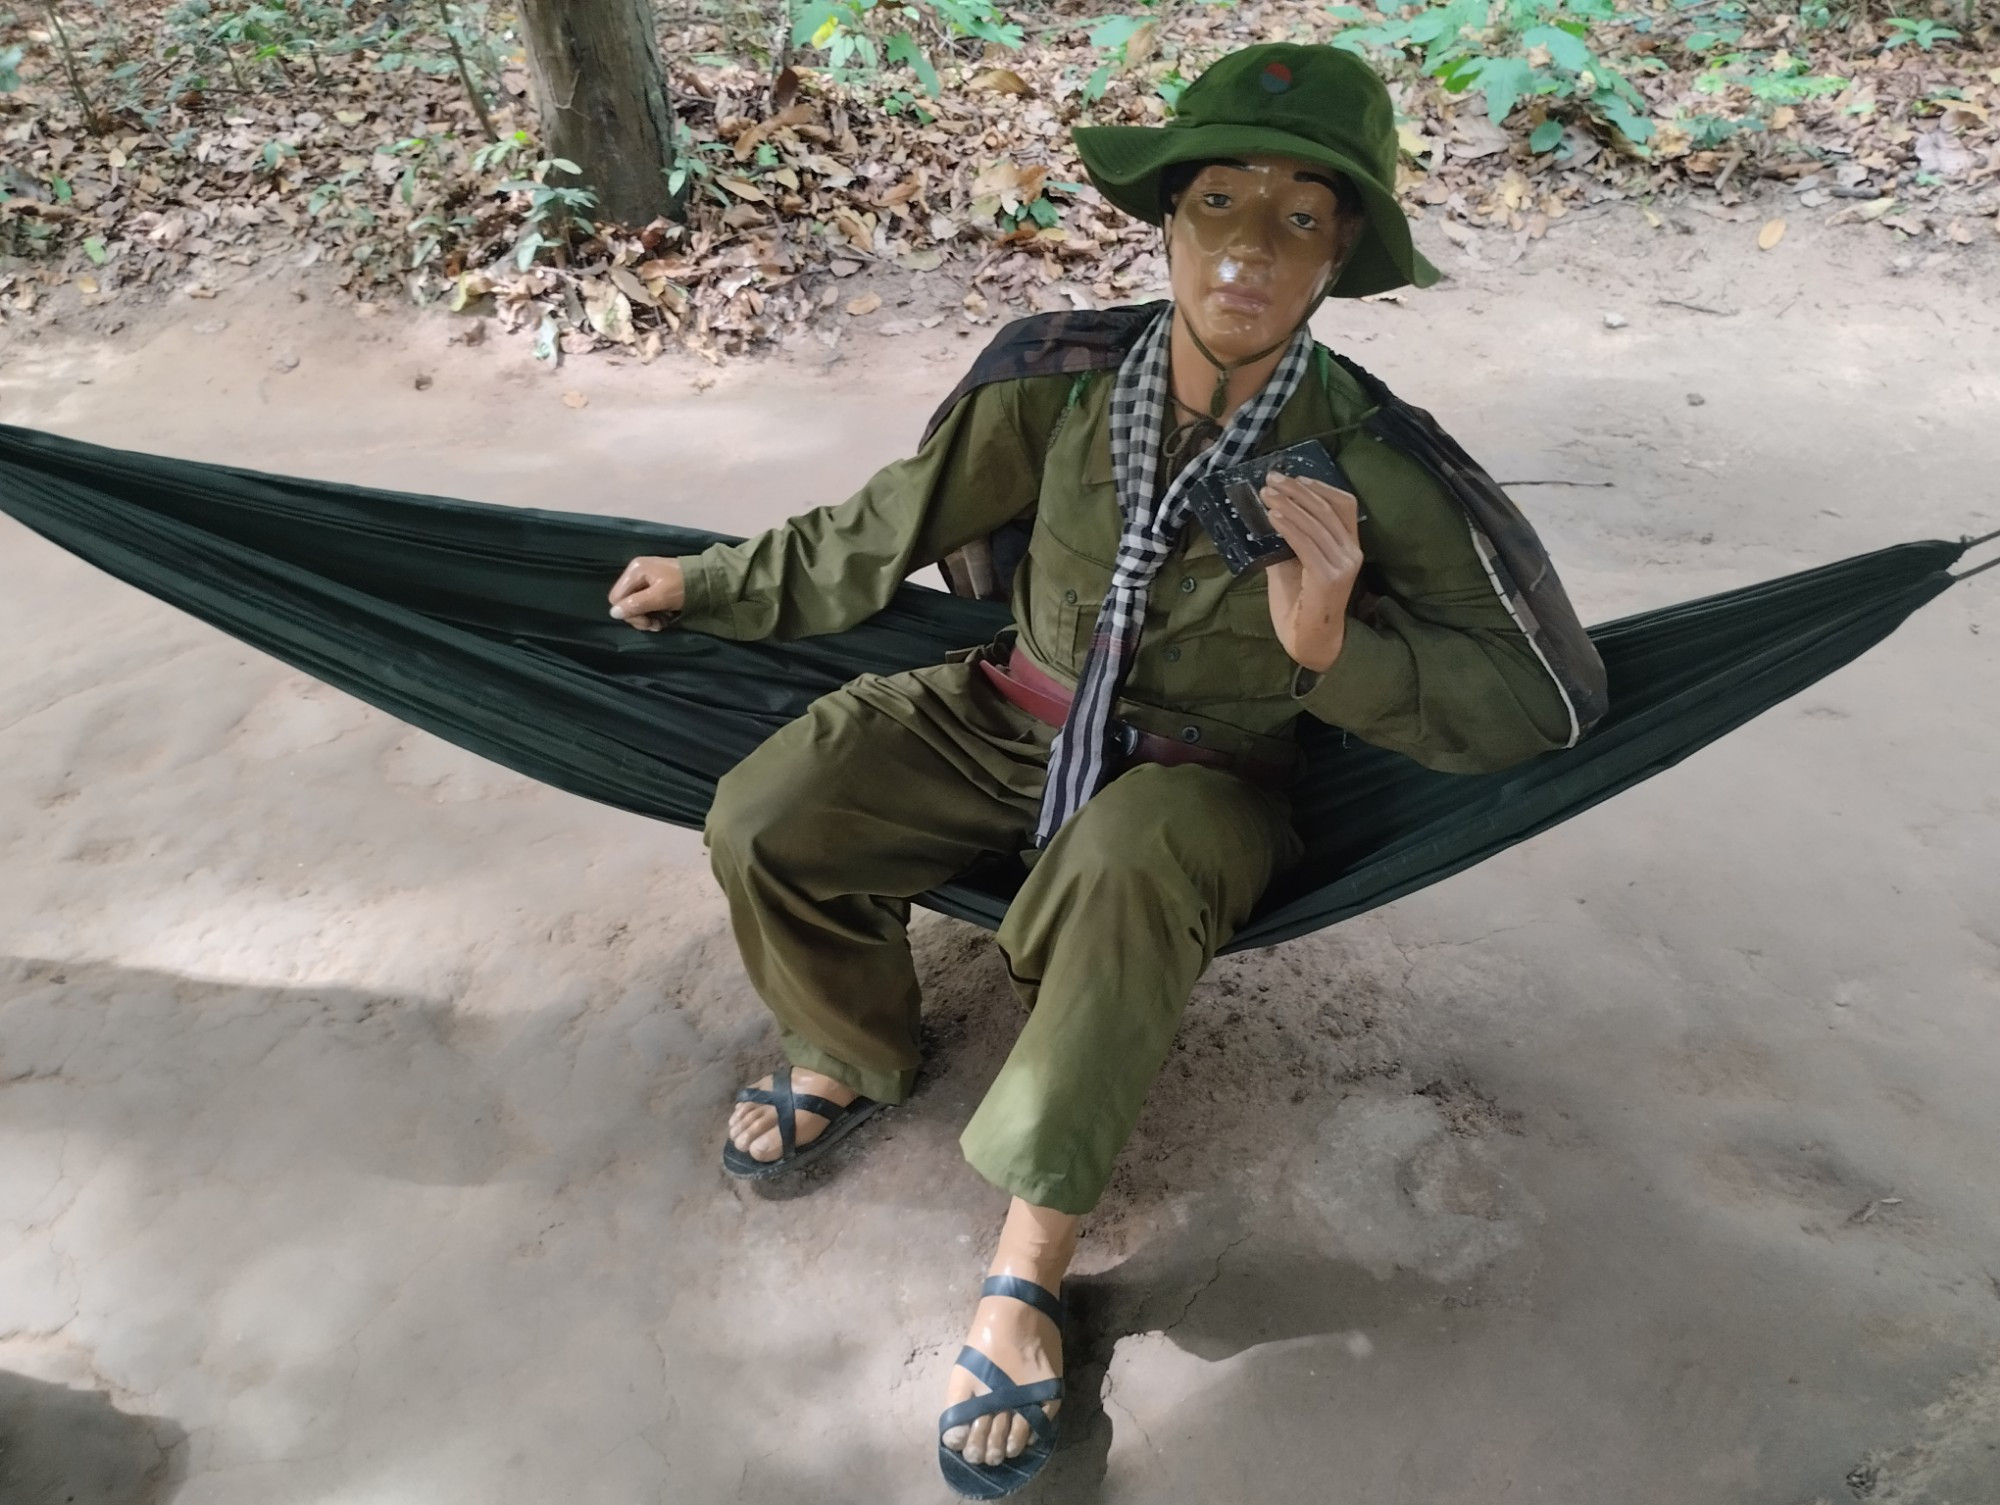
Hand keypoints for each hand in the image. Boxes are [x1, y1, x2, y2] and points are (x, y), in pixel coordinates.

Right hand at [608, 555, 685, 631]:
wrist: (709, 579)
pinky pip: (645, 601)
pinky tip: (666, 616)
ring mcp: (645, 577)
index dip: (629, 614)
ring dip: (648, 616)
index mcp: (635, 570)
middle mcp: (636, 571)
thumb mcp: (660, 597)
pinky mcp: (655, 583)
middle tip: (657, 625)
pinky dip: (654, 611)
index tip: (648, 622)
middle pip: (625, 601)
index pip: (617, 598)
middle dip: (640, 616)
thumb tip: (614, 613)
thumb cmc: (684, 586)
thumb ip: (636, 605)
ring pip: (635, 604)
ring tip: (663, 621)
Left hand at [1262, 473, 1361, 672]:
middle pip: (1326, 509)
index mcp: (1349, 546)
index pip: (1343, 505)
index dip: (1319, 487)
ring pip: (1316, 524)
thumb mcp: (1293, 564)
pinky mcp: (1329, 578)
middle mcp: (1352, 553)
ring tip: (1267, 494)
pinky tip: (1273, 517)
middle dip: (1296, 490)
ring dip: (1288, 505)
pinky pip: (1307, 545)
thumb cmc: (1301, 606)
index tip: (1293, 477)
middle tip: (1271, 479)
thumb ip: (1289, 540)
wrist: (1309, 642)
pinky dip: (1289, 528)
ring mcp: (1343, 566)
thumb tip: (1269, 514)